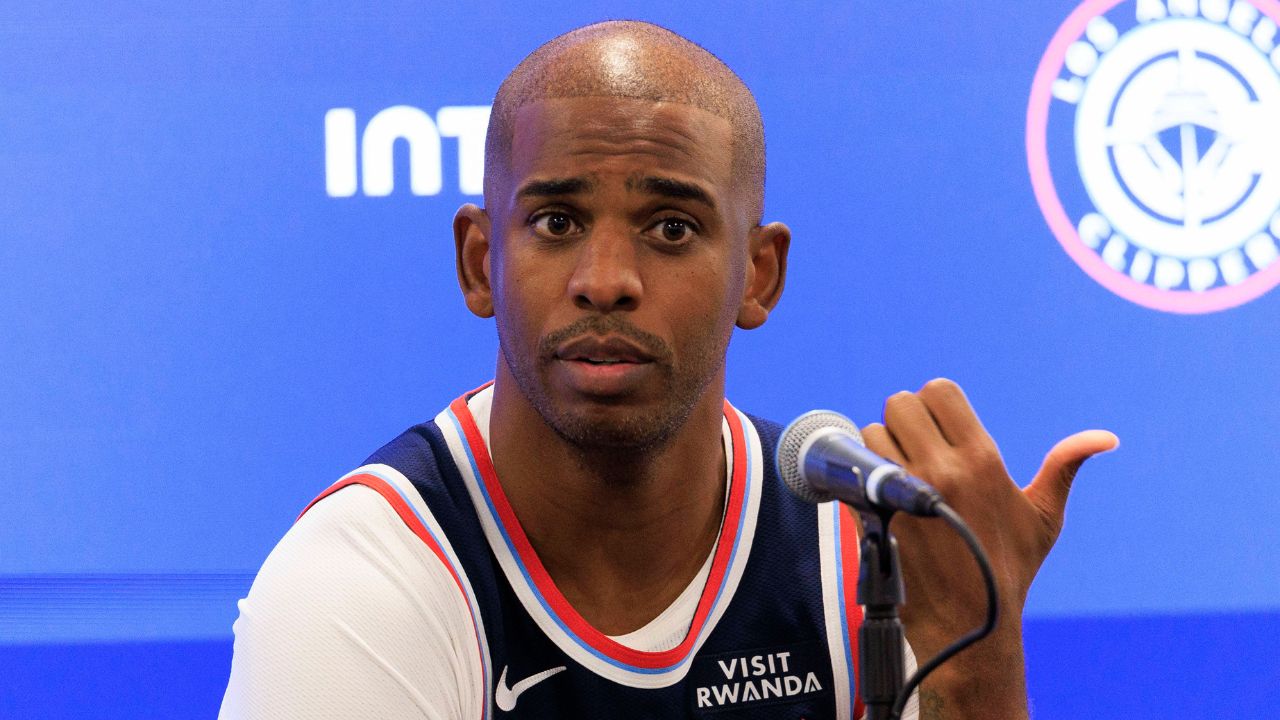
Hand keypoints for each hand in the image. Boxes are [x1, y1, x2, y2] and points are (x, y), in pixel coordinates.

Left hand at [859, 378, 1116, 716]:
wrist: (968, 624)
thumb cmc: (1007, 569)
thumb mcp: (1043, 518)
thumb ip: (1064, 467)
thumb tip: (1105, 438)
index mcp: (982, 460)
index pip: (939, 391)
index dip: (934, 403)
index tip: (937, 426)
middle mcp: (942, 469)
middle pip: (899, 404)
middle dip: (904, 420)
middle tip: (912, 445)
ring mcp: (905, 491)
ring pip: (871, 433)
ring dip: (878, 447)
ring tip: (894, 471)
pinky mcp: (878, 513)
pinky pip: (855, 470)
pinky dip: (860, 475)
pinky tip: (878, 492)